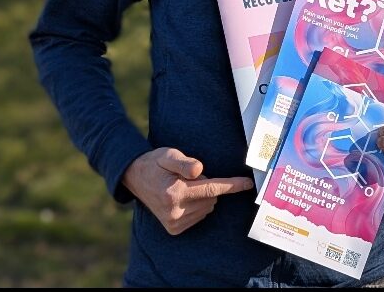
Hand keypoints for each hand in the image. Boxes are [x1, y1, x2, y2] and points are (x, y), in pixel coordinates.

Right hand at [121, 147, 253, 234]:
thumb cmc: (155, 163)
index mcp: (174, 193)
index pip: (211, 189)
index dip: (232, 185)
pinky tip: (182, 198)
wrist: (135, 178)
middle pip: (212, 197)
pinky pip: (201, 215)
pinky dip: (198, 205)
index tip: (248, 183)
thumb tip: (200, 170)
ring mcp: (174, 223)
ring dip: (202, 196)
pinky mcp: (174, 229)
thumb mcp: (168, 155)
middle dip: (207, 185)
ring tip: (182, 187)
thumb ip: (184, 163)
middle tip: (187, 177)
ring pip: (208, 207)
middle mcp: (174, 212)